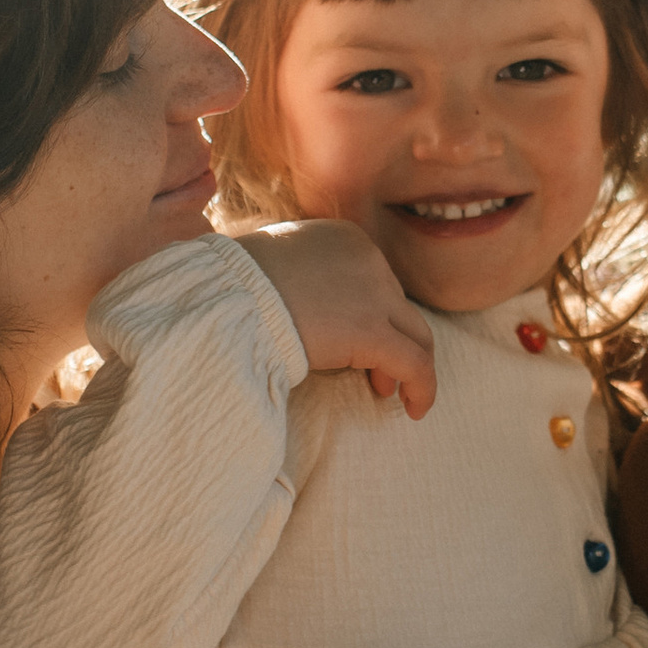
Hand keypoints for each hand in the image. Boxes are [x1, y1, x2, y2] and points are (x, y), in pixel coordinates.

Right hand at [233, 220, 437, 416]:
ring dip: (409, 366)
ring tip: (389, 393)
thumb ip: (301, 275)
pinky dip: (423, 388)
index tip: (357, 342)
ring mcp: (375, 292)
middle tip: (375, 375)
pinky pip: (416, 364)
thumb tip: (305, 301)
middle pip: (396, 306)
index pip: (374, 280)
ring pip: (416, 334)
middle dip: (390, 341)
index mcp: (344, 237)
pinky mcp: (373, 331)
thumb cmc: (232, 286)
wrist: (224, 297)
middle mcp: (368, 258)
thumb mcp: (274, 264)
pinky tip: (415, 410)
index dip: (373, 313)